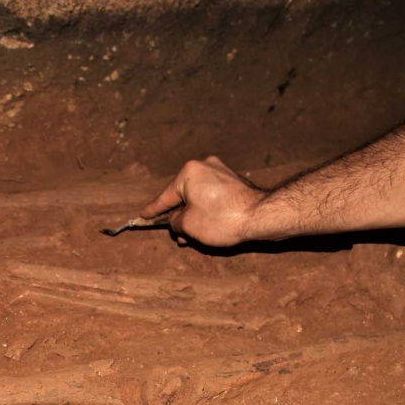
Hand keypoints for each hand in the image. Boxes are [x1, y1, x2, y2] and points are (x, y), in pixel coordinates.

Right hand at [141, 156, 266, 246]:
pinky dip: (206, 211)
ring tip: (192, 238)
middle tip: (177, 236)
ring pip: (198, 198)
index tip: (143, 215)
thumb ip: (175, 221)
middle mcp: (205, 167)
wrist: (261, 216)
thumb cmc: (222, 219)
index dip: (153, 210)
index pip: (165, 196)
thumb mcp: (189, 225)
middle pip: (183, 196)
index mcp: (189, 172)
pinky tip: (207, 228)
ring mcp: (221, 173)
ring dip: (193, 217)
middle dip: (179, 218)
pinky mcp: (234, 182)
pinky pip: (212, 197)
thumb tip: (176, 220)